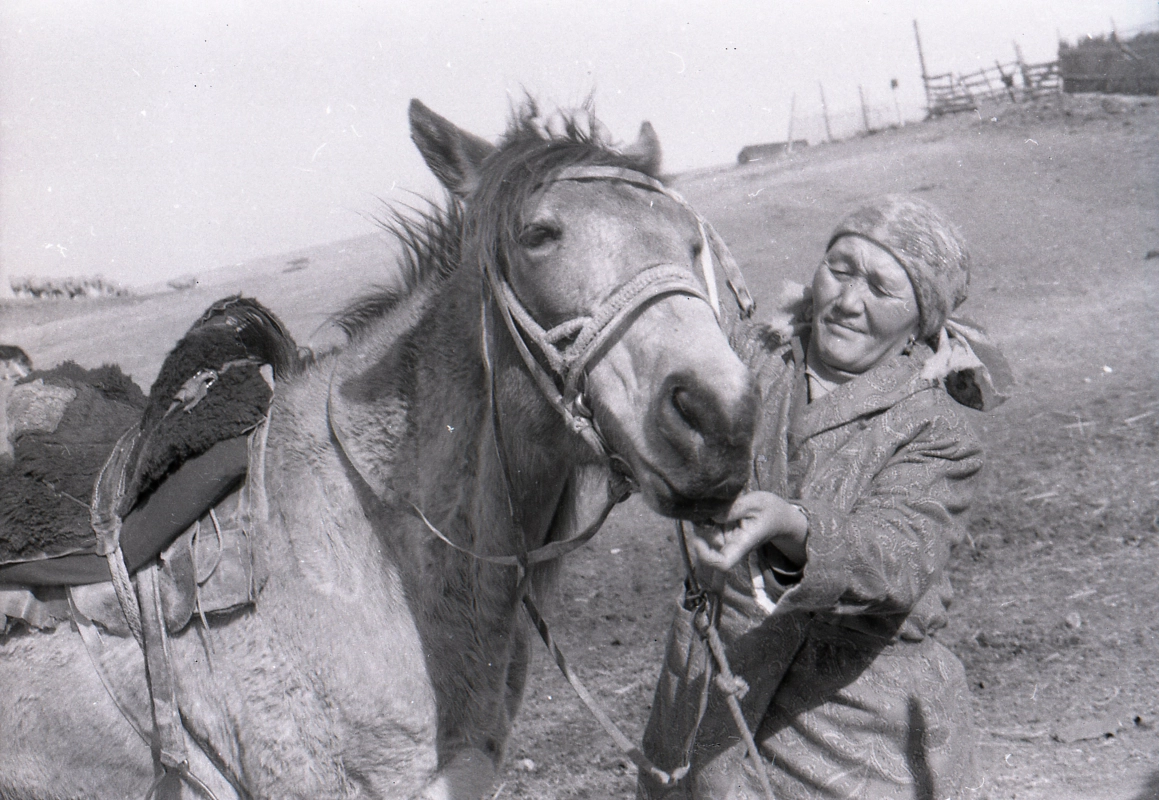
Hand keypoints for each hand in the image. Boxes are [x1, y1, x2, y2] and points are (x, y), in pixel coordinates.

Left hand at [690, 491, 807, 572]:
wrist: (780, 517)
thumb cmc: (771, 511)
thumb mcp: (757, 503)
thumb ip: (736, 508)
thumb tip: (714, 515)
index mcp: (744, 544)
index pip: (722, 563)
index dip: (706, 556)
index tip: (697, 539)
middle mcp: (733, 546)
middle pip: (709, 546)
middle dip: (701, 528)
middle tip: (704, 507)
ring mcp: (728, 540)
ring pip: (706, 535)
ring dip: (703, 520)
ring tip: (715, 503)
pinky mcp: (725, 533)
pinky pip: (710, 527)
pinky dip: (707, 517)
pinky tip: (715, 506)